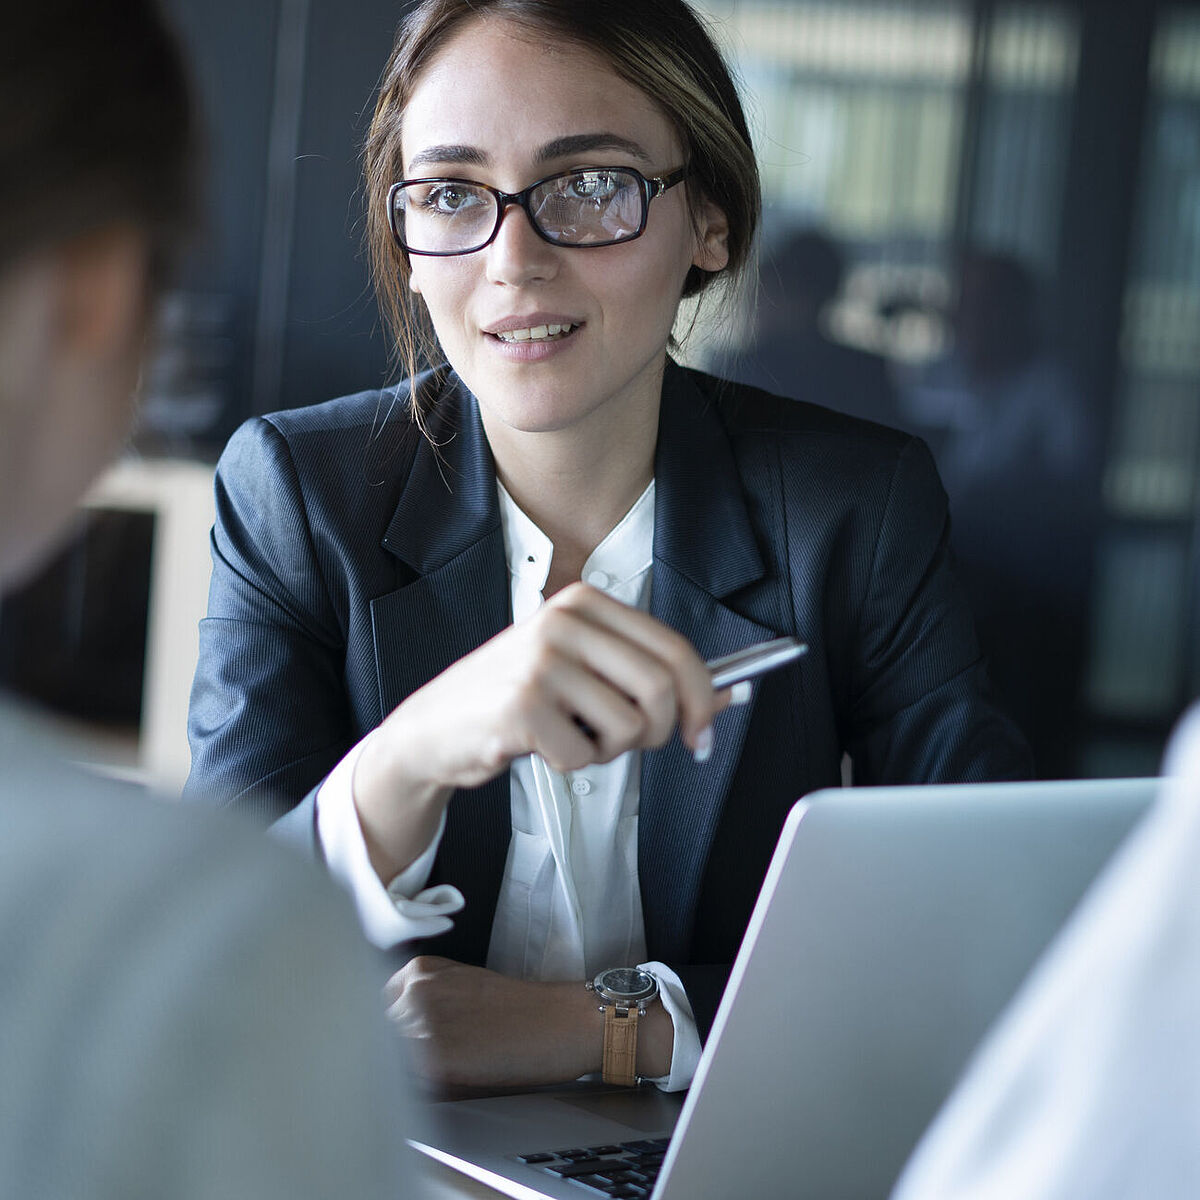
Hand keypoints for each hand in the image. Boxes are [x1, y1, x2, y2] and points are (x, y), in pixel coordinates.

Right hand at [354, 583, 728, 877]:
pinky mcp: (521, 704)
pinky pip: (583, 755)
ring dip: (607, 749)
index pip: (673, 648)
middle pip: (661, 687)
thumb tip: (724, 697)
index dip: (703, 696)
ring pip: (628, 726)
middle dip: (660, 730)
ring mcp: (540, 660)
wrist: (434, 728)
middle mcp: (562, 622)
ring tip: (570, 734)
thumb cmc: (514, 698)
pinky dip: (570, 763)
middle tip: (634, 742)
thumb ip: (645, 676)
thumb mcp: (582, 671)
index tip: (705, 730)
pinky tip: (541, 744)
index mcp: (583, 603)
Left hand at [384, 956, 602, 1087]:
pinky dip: (412, 1093)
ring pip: (382, 1061)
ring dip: (396, 1076)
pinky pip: (402, 1085)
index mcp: (419, 971)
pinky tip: (441, 1089)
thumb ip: (420, 1003)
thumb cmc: (518, 1011)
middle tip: (414, 1071)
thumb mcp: (460, 987)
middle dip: (385, 1056)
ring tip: (433, 1080)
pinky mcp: (431, 1061)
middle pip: (372, 1034)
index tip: (392, 1051)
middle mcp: (412, 993)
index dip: (383, 1035)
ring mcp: (419, 1024)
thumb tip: (385, 1041)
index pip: (373, 1009)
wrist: (558, 1023)